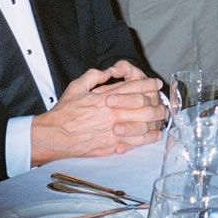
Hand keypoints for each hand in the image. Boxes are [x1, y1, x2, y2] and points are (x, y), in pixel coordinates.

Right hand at [30, 64, 165, 164]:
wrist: (55, 136)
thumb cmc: (64, 112)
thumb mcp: (76, 87)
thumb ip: (93, 76)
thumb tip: (107, 72)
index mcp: (105, 98)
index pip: (133, 88)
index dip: (148, 84)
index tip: (156, 83)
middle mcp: (112, 113)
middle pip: (143, 106)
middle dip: (157, 102)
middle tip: (163, 101)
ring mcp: (113, 131)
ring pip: (143, 124)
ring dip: (156, 120)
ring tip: (162, 116)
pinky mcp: (112, 145)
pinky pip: (135, 142)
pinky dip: (147, 138)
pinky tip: (154, 135)